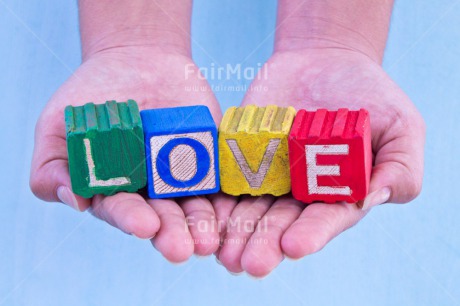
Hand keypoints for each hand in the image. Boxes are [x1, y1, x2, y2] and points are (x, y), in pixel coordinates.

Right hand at [30, 46, 227, 261]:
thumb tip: (75, 202)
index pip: (122, 210)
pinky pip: (221, 178)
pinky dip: (226, 195)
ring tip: (209, 241)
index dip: (132, 218)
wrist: (136, 59)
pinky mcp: (210, 158)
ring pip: (194, 205)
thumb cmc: (92, 96)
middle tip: (181, 250)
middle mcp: (151, 190)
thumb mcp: (59, 126)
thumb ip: (53, 166)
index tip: (144, 225)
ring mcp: (183, 175)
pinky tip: (231, 211)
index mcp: (116, 190)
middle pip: (163, 217)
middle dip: (171, 233)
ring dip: (202, 224)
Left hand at [214, 48, 424, 276]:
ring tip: (226, 254)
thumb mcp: (400, 126)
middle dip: (267, 243)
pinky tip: (207, 217)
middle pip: (283, 222)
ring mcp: (270, 176)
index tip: (295, 245)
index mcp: (339, 193)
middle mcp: (301, 192)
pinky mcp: (244, 157)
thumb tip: (375, 196)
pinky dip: (218, 199)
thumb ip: (399, 166)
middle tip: (252, 264)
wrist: (323, 59)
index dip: (312, 232)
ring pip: (251, 209)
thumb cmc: (369, 93)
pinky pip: (228, 180)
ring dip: (237, 232)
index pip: (327, 218)